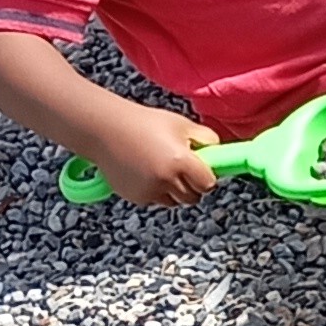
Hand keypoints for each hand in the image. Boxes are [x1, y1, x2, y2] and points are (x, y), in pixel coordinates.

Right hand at [95, 103, 220, 205]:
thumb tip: (219, 154)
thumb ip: (206, 139)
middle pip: (193, 197)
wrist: (106, 130)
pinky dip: (156, 191)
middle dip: (193, 186)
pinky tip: (147, 172)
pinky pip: (155, 200)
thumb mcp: (182, 125)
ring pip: (174, 202)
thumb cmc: (146, 123)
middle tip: (184, 170)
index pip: (208, 184)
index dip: (207, 177)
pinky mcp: (135, 197)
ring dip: (175, 191)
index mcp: (181, 161)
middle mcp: (166, 180)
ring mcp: (149, 191)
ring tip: (164, 168)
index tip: (203, 170)